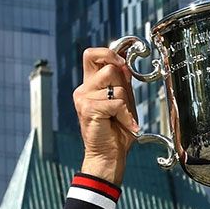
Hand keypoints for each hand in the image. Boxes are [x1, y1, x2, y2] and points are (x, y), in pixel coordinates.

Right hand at [73, 48, 140, 184]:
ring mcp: (83, 98)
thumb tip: (125, 64)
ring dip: (126, 104)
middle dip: (123, 84)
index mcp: (90, 84)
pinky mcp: (88, 108)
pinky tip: (124, 125)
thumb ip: (122, 82)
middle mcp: (83, 89)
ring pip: (116, 86)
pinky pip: (117, 103)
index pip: (92, 54)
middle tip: (122, 103)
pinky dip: (126, 115)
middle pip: (109, 67)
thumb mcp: (123, 101)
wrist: (108, 155)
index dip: (108, 53)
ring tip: (121, 118)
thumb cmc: (115, 131)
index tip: (122, 64)